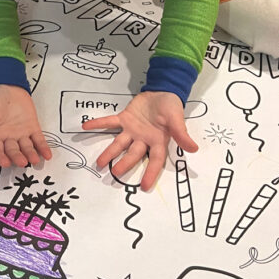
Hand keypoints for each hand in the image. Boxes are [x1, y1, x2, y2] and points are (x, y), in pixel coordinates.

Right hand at [0, 85, 51, 168]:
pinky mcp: (32, 128)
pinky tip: (47, 155)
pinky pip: (38, 140)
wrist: (8, 85)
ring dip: (31, 155)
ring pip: (26, 148)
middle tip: (22, 162)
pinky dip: (43, 148)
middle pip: (13, 151)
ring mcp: (21, 134)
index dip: (0, 157)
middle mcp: (8, 138)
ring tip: (36, 160)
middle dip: (17, 157)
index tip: (5, 163)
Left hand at [82, 90, 196, 190]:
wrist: (163, 90)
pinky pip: (110, 122)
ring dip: (109, 152)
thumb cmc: (171, 107)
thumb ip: (181, 134)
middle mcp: (144, 139)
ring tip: (99, 163)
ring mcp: (132, 130)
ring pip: (119, 143)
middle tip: (114, 174)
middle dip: (124, 164)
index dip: (150, 173)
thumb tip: (193, 148)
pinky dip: (98, 124)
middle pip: (133, 154)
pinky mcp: (125, 118)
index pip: (155, 160)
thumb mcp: (177, 119)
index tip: (143, 187)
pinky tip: (85, 127)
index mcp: (158, 141)